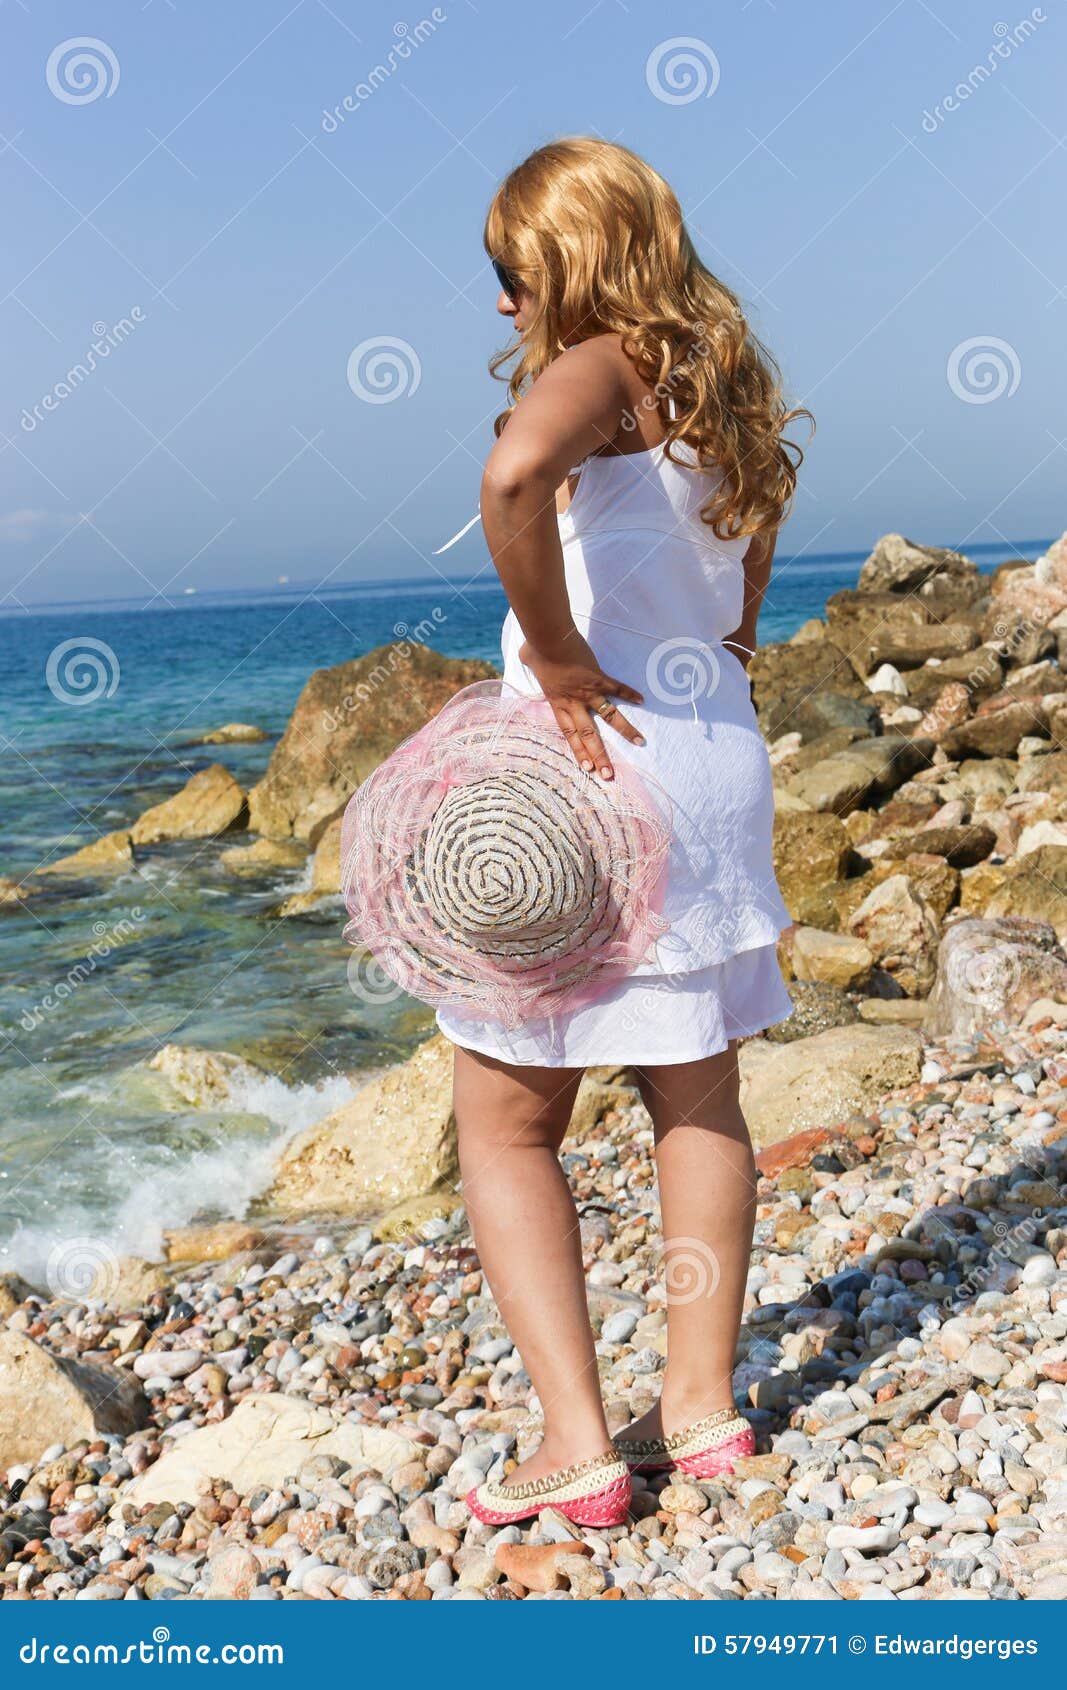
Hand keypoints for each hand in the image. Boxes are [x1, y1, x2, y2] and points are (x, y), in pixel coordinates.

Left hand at [518, 634, 644, 779]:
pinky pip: (617, 688)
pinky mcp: (600, 677)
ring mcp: (589, 691)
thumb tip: (527, 656)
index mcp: (557, 703)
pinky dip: (630, 693)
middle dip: (600, 757)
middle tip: (609, 774)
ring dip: (626, 730)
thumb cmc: (537, 648)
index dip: (580, 753)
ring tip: (640, 742)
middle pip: (589, 735)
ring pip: (610, 716)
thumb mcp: (529, 661)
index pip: (570, 735)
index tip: (588, 769)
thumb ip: (531, 664)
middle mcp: (574, 703)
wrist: (549, 638)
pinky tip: (642, 701)